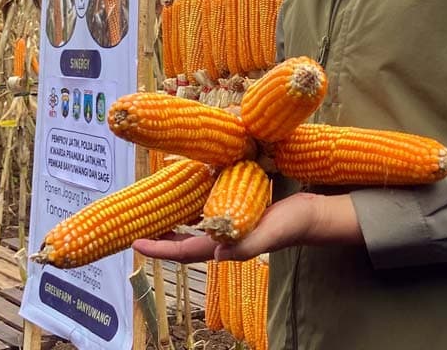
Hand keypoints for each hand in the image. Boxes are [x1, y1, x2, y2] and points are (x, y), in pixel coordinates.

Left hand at [133, 192, 363, 262]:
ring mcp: (227, 225)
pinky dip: (191, 203)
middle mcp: (221, 238)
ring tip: (153, 210)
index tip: (135, 243)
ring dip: (172, 219)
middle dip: (160, 236)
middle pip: (182, 241)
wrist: (311, 214)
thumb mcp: (268, 234)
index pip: (184, 252)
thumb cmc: (290, 224)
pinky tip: (184, 192)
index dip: (159, 249)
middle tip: (136, 226)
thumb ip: (245, 246)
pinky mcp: (234, 211)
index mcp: (224, 246)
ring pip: (191, 226)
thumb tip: (217, 255)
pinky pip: (205, 210)